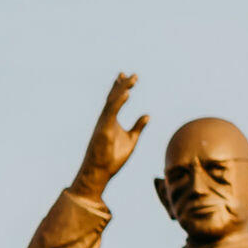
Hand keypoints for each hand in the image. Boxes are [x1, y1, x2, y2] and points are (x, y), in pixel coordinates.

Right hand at [70, 72, 149, 200]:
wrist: (99, 173)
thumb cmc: (112, 159)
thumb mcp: (131, 140)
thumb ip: (138, 127)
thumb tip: (148, 115)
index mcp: (110, 121)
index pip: (116, 100)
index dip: (121, 88)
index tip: (128, 76)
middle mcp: (105, 119)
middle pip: (113, 97)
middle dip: (121, 85)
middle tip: (131, 73)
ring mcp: (103, 124)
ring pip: (112, 102)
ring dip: (122, 89)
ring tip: (131, 79)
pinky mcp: (103, 130)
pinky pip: (111, 113)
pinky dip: (119, 102)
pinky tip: (127, 93)